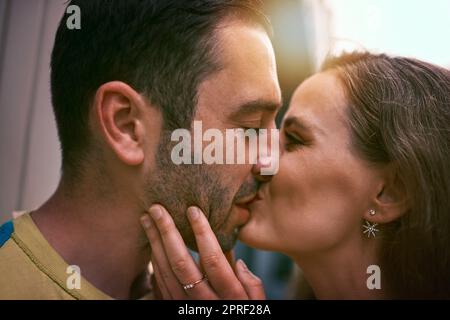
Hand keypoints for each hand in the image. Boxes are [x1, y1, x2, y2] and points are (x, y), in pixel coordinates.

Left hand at [140, 204, 264, 299]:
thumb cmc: (244, 316)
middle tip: (156, 208)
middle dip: (167, 232)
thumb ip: (252, 285)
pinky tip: (151, 245)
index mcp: (229, 297)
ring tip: (147, 220)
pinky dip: (153, 263)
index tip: (193, 210)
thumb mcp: (257, 305)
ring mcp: (186, 308)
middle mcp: (204, 303)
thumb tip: (239, 262)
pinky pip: (159, 285)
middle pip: (181, 263)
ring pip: (165, 273)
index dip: (202, 233)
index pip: (213, 260)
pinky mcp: (174, 310)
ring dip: (154, 244)